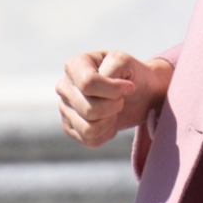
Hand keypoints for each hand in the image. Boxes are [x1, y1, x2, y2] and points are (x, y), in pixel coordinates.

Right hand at [56, 50, 172, 148]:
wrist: (138, 93)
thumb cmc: (129, 74)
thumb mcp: (125, 62)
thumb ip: (114, 69)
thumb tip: (111, 88)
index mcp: (74, 66)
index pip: (88, 84)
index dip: (113, 90)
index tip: (129, 87)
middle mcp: (64, 88)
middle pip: (89, 109)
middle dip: (114, 107)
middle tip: (121, 99)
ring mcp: (65, 110)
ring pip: (88, 129)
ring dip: (110, 121)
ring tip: (114, 110)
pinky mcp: (71, 129)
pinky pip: (90, 140)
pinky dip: (107, 133)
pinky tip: (110, 121)